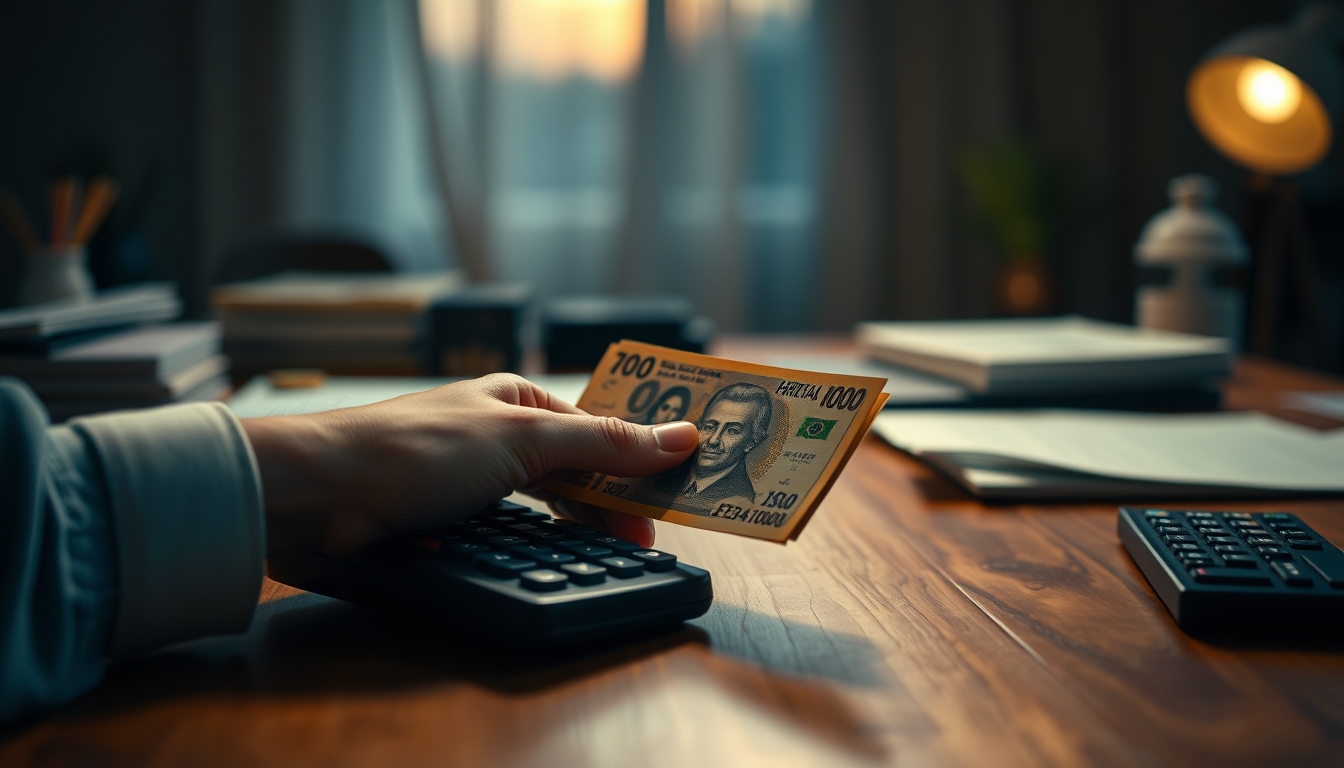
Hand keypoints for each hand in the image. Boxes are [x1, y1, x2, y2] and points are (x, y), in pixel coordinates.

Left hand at [241, 374, 698, 553]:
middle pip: (572, 472)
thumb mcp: (523, 440)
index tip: (676, 494)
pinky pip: (502, 538)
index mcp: (515, 399)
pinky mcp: (444, 522)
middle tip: (644, 540)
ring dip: (569, 532)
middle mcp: (494, 435)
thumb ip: (604, 445)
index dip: (638, 460)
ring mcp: (469, 481)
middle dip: (607, 504)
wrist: (315, 495)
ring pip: (539, 510)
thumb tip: (683, 436)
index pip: (596, 430)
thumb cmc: (414, 449)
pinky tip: (543, 563)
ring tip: (608, 555)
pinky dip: (525, 549)